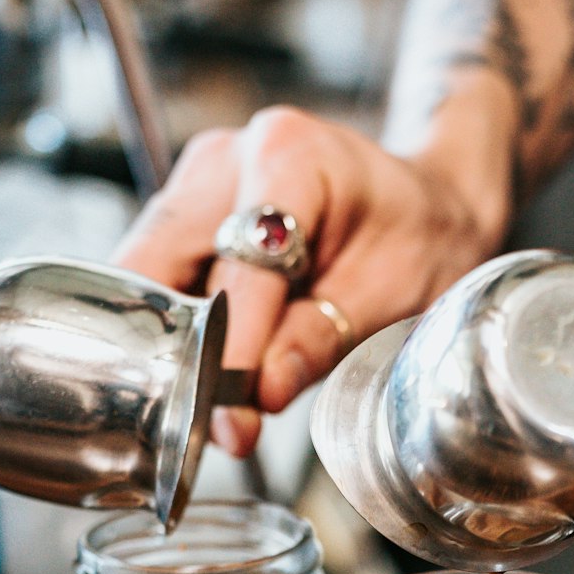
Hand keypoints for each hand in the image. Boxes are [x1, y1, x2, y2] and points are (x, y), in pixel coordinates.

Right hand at [113, 107, 499, 454]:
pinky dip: (176, 327)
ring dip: (167, 340)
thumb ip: (320, 341)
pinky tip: (206, 363)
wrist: (426, 206)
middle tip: (199, 416)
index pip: (237, 267)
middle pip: (159, 262)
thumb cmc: (418, 238)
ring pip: (147, 274)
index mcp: (288, 156)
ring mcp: (199, 182)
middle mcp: (227, 158)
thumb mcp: (391, 298)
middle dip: (170, 346)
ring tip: (209, 398)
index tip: (231, 411)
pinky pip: (161, 278)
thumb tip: (256, 394)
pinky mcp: (188, 215)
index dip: (230, 347)